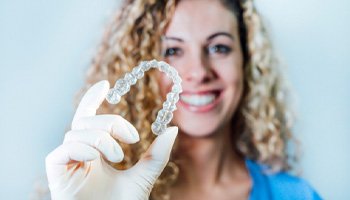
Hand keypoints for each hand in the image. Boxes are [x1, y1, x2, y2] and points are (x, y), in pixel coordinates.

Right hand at [45, 80, 177, 199]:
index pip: (89, 119)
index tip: (105, 85)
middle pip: (85, 121)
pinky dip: (83, 147)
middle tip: (133, 138)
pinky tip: (98, 158)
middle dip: (110, 123)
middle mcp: (79, 154)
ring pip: (76, 132)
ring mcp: (67, 163)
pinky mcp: (56, 173)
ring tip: (120, 156)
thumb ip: (157, 156)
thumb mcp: (144, 177)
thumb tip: (173, 129)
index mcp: (96, 153)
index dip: (92, 99)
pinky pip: (63, 149)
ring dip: (101, 139)